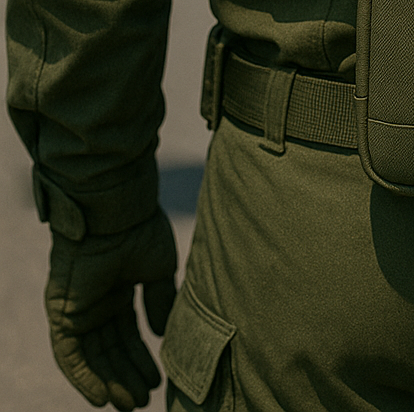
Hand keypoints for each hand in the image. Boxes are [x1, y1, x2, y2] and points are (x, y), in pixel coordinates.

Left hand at [45, 208, 177, 409]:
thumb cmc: (140, 231)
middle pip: (110, 350)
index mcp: (118, 291)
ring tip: (129, 404)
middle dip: (126, 376)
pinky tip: (102, 397)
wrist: (118, 211)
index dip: (141, 358)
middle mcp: (96, 303)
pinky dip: (82, 377)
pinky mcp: (62, 313)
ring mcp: (78, 309)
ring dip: (109, 381)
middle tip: (141, 402)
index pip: (127, 335)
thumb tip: (160, 336)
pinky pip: (68, 354)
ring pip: (92, 356)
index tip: (157, 381)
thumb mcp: (159, 271)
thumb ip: (159, 302)